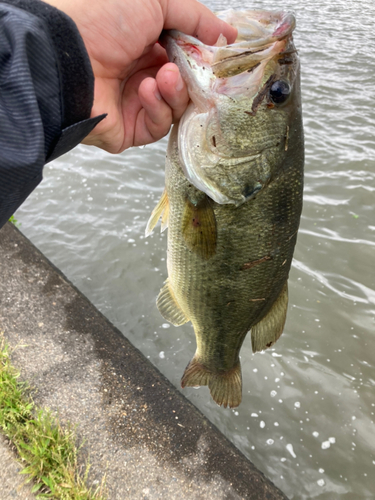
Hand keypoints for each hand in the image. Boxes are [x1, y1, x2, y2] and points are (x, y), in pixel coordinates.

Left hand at [44, 0, 236, 152]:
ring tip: (164, 76)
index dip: (203, 59)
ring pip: (176, 108)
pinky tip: (146, 90)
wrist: (67, 56)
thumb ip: (195, 17)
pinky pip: (157, 127)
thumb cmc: (102, 20)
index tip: (217, 54)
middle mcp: (142, 74)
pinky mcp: (129, 130)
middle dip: (192, 77)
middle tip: (190, 67)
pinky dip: (158, 108)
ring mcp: (135, 104)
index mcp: (147, 45)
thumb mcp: (156, 1)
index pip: (187, 59)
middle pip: (186, 86)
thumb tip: (227, 34)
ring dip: (176, 91)